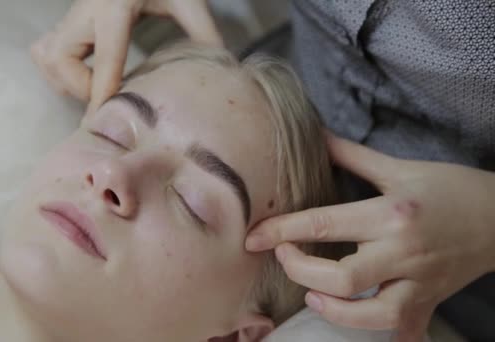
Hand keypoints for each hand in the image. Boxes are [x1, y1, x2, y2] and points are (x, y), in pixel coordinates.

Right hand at [30, 0, 221, 104]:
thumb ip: (201, 28)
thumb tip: (219, 64)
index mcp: (116, 6)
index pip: (107, 58)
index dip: (103, 94)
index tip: (99, 121)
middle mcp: (87, 10)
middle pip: (60, 59)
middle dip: (79, 86)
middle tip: (108, 95)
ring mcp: (73, 14)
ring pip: (48, 57)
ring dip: (67, 80)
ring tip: (96, 87)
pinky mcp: (67, 18)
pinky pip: (46, 51)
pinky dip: (59, 70)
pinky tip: (83, 75)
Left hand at [246, 133, 494, 340]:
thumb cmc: (448, 187)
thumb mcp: (398, 167)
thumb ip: (351, 155)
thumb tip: (314, 136)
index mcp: (390, 213)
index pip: (324, 223)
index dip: (281, 231)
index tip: (253, 237)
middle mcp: (403, 251)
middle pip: (339, 277)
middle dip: (298, 270)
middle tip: (284, 257)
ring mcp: (419, 283)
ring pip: (369, 315)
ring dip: (332, 309)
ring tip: (313, 294)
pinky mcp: (429, 304)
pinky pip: (400, 331)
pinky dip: (375, 332)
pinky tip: (354, 317)